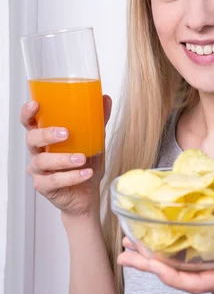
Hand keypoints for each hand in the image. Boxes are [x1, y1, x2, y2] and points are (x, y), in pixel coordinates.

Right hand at [21, 95, 111, 216]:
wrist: (88, 195)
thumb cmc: (85, 164)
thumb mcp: (94, 140)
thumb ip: (97, 121)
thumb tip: (105, 98)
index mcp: (45, 137)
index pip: (29, 122)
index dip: (28, 113)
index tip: (36, 104)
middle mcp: (38, 152)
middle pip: (32, 139)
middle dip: (47, 134)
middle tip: (66, 133)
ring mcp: (39, 170)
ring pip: (42, 161)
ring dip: (63, 159)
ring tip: (82, 158)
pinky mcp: (44, 187)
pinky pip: (53, 181)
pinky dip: (72, 176)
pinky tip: (86, 173)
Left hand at [117, 226, 213, 293]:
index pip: (194, 282)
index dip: (171, 274)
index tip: (149, 263)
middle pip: (178, 279)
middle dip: (150, 267)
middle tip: (123, 253)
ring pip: (179, 272)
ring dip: (154, 260)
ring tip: (129, 246)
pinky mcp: (213, 270)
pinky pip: (186, 266)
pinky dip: (168, 255)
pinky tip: (155, 242)